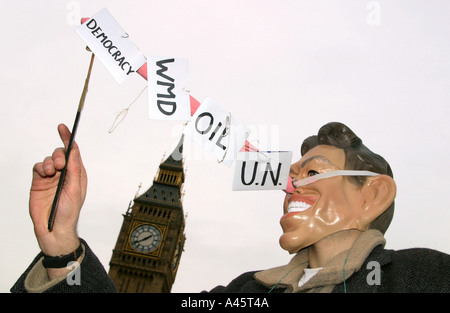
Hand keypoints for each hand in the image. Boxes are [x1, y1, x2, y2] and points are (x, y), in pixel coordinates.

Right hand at [29, 124, 86, 256]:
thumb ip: (74, 169)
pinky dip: (40, 167)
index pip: (73, 152)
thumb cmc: (68, 212)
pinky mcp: (39, 182)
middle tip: (59, 165)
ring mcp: (51, 177)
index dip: (68, 139)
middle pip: (60, 153)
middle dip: (58, 154)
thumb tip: (74, 150)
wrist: (53, 228)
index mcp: (77, 174)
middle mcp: (65, 174)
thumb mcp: (75, 189)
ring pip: (48, 159)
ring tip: (51, 173)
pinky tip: (44, 174)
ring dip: (49, 162)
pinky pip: (38, 167)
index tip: (63, 127)